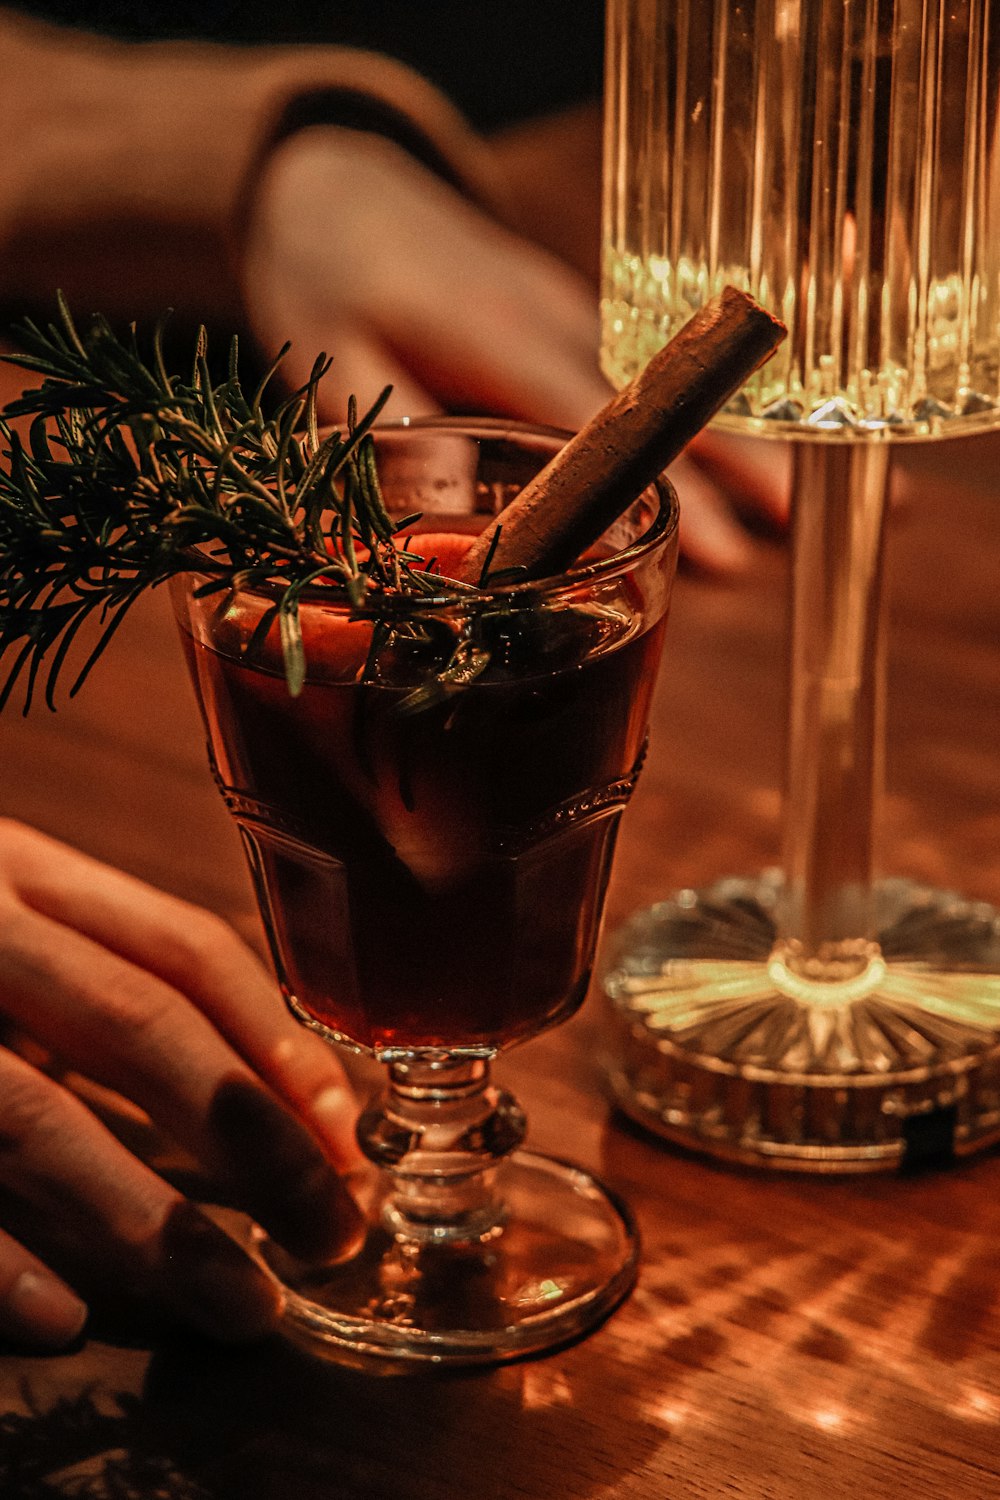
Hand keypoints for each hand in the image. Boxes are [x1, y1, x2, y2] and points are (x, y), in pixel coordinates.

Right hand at [0, 820, 362, 1349]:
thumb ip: (90, 974)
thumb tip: (259, 1087)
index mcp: (12, 867)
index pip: (178, 945)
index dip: (275, 1035)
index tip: (346, 1129)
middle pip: (135, 1023)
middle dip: (249, 1136)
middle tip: (332, 1234)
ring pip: (32, 1116)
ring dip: (145, 1223)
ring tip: (238, 1305)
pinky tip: (58, 1327)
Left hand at [243, 127, 789, 573]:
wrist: (336, 189)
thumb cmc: (328, 283)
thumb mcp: (335, 363)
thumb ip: (399, 437)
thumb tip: (460, 521)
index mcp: (495, 335)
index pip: (598, 423)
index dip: (665, 486)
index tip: (730, 549)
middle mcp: (551, 320)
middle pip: (661, 400)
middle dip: (742, 463)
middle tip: (811, 525)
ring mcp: (569, 316)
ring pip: (666, 390)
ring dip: (740, 443)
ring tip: (809, 505)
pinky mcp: (570, 322)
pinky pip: (645, 380)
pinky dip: (700, 420)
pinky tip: (749, 464)